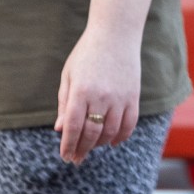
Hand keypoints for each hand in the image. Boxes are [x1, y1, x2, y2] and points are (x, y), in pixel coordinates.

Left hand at [54, 28, 140, 164]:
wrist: (115, 34)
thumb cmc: (86, 53)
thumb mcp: (69, 74)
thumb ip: (64, 102)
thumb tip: (60, 129)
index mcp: (81, 90)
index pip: (73, 126)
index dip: (68, 144)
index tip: (65, 156)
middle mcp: (101, 96)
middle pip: (91, 133)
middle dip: (82, 149)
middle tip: (76, 159)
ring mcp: (119, 98)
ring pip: (110, 132)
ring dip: (99, 144)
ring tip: (91, 147)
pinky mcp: (133, 97)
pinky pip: (128, 125)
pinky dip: (120, 137)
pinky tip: (111, 142)